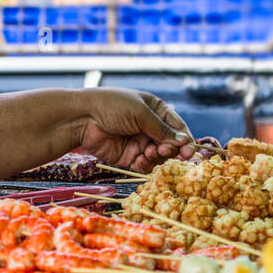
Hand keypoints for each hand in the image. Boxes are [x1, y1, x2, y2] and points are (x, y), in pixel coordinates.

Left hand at [76, 89, 207, 172]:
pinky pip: (144, 165)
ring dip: (157, 157)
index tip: (190, 150)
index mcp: (155, 110)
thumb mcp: (140, 113)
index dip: (185, 139)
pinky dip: (145, 165)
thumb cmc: (112, 106)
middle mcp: (149, 127)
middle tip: (165, 151)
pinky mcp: (128, 157)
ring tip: (149, 152)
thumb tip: (185, 141)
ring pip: (159, 156)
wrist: (81, 118)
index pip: (177, 126)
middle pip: (170, 144)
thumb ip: (162, 129)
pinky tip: (139, 159)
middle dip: (171, 149)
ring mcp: (138, 143)